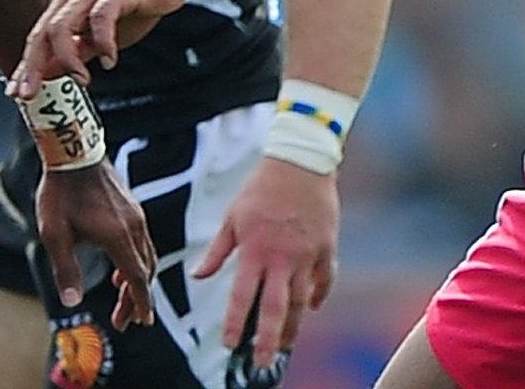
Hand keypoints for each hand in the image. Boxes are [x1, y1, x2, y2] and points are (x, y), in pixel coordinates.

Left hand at [8, 0, 187, 97]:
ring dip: (68, 58)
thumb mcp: (99, 36)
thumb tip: (50, 75)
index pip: (37, 40)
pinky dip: (103, 42)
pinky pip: (100, 18)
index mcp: (65, 8)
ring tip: (83, 80)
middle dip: (33, 66)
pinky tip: (110, 61)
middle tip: (30, 94)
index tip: (16, 94)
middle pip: (42, 34)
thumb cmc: (132, 7)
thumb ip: (77, 52)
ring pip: (63, 26)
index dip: (26, 68)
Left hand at [36, 163, 158, 330]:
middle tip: (124, 320)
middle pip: (146, 271)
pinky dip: (136, 262)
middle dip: (137, 298)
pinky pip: (142, 242)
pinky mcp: (132, 208)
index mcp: (118, 237)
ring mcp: (136, 216)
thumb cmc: (61, 194)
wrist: (74, 153)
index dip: (140, 303)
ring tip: (122, 297)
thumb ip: (65, 270)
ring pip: (147, 256)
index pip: (137, 278)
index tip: (142, 322)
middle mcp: (134, 227)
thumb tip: (71, 302)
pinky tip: (120, 268)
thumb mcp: (55, 234)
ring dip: (137, 280)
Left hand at [194, 158, 338, 372]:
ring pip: (301, 301)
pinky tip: (312, 309)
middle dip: (268, 339)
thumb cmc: (262, 188)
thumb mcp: (233, 217)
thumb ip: (218, 251)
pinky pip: (325, 280)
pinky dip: (319, 296)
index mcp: (255, 250)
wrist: (301, 162)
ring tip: (286, 344)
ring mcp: (308, 255)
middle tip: (263, 362)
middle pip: (276, 308)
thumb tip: (198, 276)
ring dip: (293, 326)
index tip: (229, 344)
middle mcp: (282, 258)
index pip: (242, 296)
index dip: (235, 323)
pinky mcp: (326, 248)